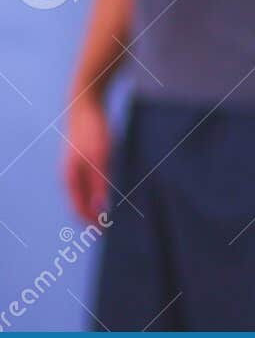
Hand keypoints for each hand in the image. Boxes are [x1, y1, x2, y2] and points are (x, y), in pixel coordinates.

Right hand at [63, 95, 111, 223]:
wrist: (86, 104)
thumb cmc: (94, 131)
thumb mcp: (101, 158)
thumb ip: (99, 182)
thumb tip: (100, 207)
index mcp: (70, 177)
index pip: (78, 207)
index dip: (89, 221)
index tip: (101, 233)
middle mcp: (69, 173)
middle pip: (77, 202)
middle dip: (88, 216)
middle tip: (102, 228)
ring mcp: (73, 164)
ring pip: (80, 191)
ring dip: (90, 204)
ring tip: (102, 214)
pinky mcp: (80, 156)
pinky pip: (85, 180)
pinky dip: (93, 190)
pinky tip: (102, 190)